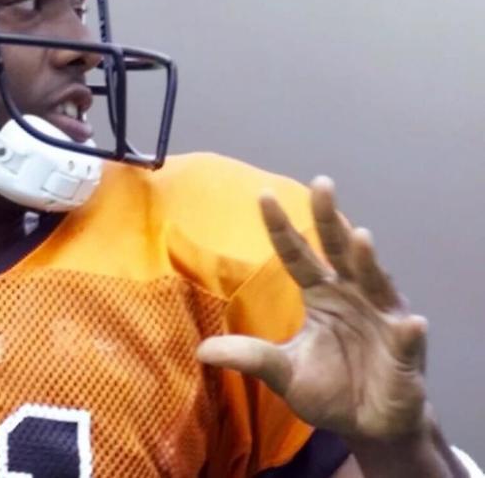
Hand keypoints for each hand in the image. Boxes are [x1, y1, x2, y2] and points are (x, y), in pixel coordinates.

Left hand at [197, 177, 429, 439]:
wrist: (368, 424)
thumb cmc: (329, 389)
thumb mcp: (282, 372)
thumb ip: (250, 356)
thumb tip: (201, 351)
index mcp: (321, 294)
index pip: (297, 254)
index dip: (281, 228)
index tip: (264, 195)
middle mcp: (353, 295)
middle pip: (339, 251)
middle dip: (330, 219)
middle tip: (321, 185)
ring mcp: (382, 319)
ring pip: (376, 283)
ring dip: (368, 261)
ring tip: (360, 237)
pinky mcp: (405, 352)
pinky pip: (406, 340)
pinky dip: (407, 331)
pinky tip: (409, 323)